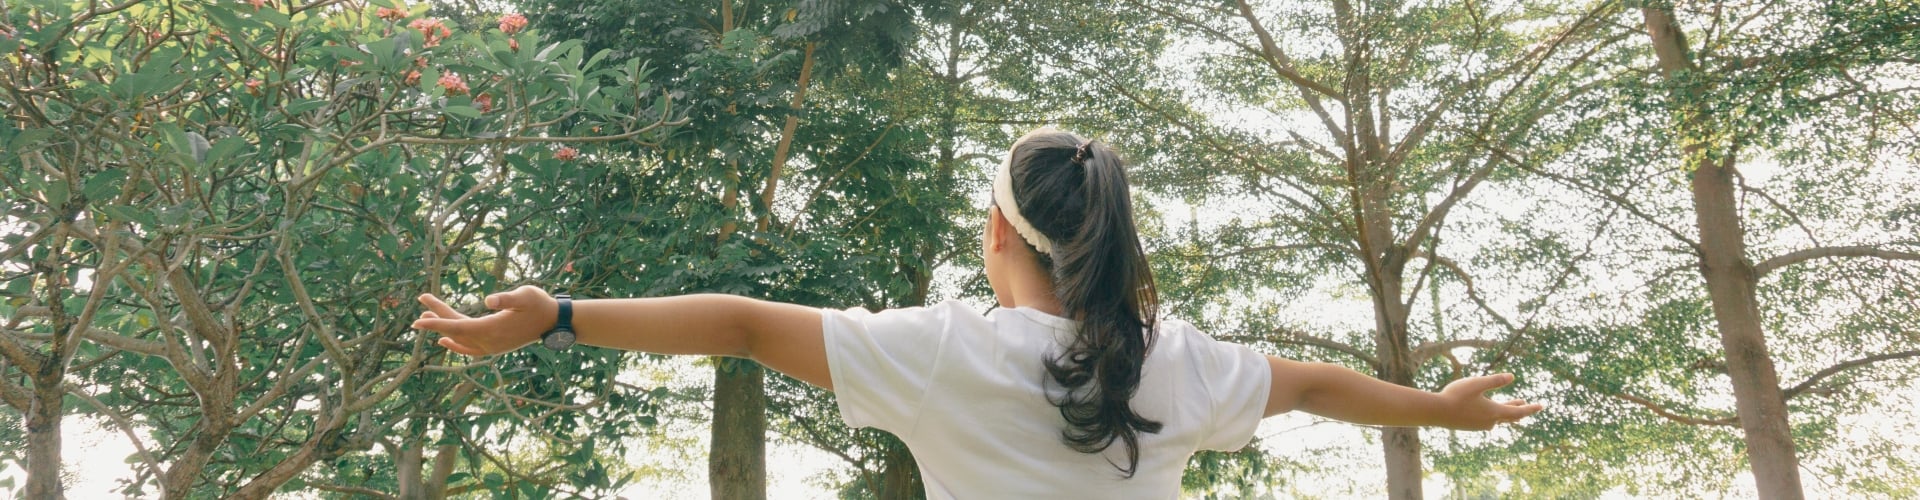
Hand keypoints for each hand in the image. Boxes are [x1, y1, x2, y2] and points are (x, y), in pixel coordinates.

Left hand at [412, 285, 557, 356]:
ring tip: (426, 315)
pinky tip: (444, 340)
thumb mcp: (525, 295)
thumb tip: (489, 301)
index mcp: (491, 329)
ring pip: (459, 338)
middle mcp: (488, 341)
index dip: (435, 324)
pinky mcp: (494, 346)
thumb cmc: (540, 305)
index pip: (456, 327)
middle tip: (421, 299)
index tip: (416, 322)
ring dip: (442, 327)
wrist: (554, 322)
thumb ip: (506, 299)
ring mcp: (491, 346)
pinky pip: (468, 348)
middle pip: (454, 331)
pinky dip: (454, 344)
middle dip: (436, 317)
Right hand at [1437, 373, 1544, 430]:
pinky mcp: (1469, 426)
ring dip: (1504, 412)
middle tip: (1526, 405)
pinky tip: (1486, 413)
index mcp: (1494, 411)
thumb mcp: (1477, 384)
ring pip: (1497, 419)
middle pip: (1509, 417)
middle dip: (1518, 410)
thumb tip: (1512, 377)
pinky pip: (1486, 421)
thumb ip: (1495, 380)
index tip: (1541, 406)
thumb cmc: (1456, 395)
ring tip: (1507, 407)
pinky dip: (1491, 415)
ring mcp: (1478, 425)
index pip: (1518, 412)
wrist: (1436, 412)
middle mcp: (1489, 421)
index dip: (1530, 408)